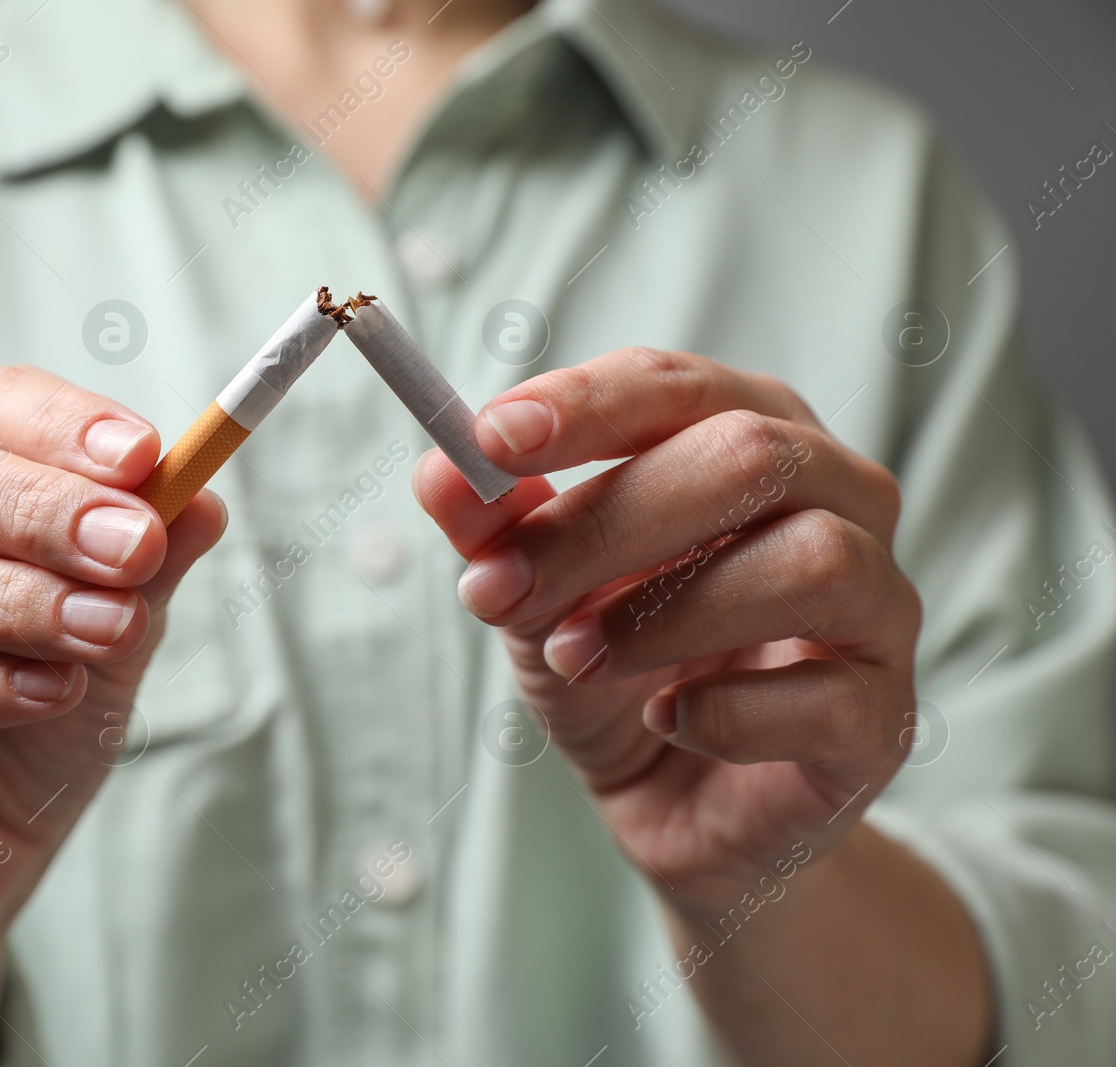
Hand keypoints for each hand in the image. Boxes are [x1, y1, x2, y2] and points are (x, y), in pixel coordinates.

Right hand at [0, 367, 224, 1063]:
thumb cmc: (29, 710)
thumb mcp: (110, 631)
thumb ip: (146, 564)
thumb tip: (202, 499)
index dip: (60, 427)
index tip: (147, 457)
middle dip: (40, 509)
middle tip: (136, 547)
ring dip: (14, 599)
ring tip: (109, 630)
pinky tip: (47, 692)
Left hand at [415, 348, 918, 907]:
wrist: (680, 804)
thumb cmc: (620, 667)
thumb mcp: (537, 597)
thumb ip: (495, 534)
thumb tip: (436, 473)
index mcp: (751, 433)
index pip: (677, 385)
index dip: (584, 405)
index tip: (488, 439)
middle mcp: (837, 498)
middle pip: (749, 455)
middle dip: (605, 522)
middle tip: (503, 589)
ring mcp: (880, 605)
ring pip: (810, 561)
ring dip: (665, 614)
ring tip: (576, 658)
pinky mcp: (888, 714)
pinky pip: (826, 696)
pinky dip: (722, 713)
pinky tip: (666, 722)